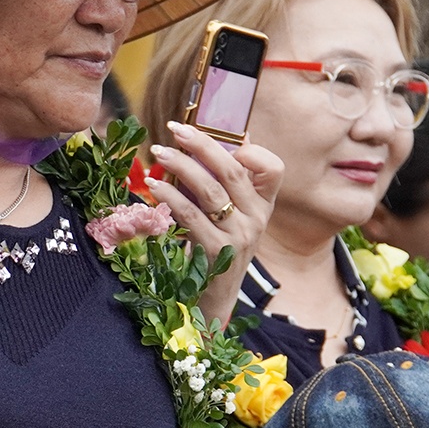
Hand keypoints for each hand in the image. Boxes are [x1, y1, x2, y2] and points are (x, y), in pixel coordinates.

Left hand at [144, 123, 282, 325]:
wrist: (213, 299)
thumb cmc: (217, 248)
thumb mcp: (230, 214)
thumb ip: (230, 179)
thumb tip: (236, 134)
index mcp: (263, 205)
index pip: (274, 169)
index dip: (253, 151)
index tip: (224, 138)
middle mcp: (256, 220)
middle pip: (233, 172)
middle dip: (203, 145)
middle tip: (176, 129)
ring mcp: (239, 238)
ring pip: (211, 191)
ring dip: (181, 167)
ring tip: (158, 152)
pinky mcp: (216, 253)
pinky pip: (192, 216)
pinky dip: (171, 197)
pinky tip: (154, 186)